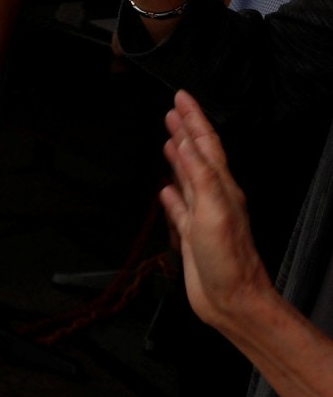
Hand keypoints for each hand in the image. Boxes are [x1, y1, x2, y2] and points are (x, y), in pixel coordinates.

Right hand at [159, 91, 270, 334]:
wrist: (232, 299)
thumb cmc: (228, 261)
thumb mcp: (215, 211)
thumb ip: (201, 177)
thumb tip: (186, 146)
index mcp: (222, 188)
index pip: (206, 145)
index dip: (194, 119)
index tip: (181, 98)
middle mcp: (214, 197)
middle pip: (198, 155)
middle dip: (187, 130)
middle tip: (173, 109)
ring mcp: (204, 215)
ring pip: (188, 176)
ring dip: (179, 156)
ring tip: (168, 138)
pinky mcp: (193, 233)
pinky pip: (179, 206)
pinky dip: (171, 193)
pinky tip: (165, 188)